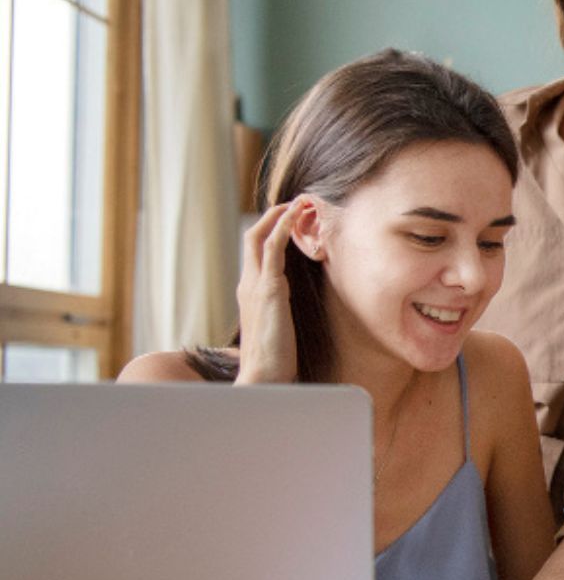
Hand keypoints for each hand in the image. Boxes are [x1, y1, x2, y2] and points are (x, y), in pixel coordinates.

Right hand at [233, 200, 302, 384]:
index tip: (288, 220)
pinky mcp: (268, 289)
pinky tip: (296, 214)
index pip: (254, 254)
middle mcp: (247, 284)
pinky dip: (283, 227)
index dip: (269, 233)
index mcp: (248, 294)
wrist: (263, 376)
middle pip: (252, 237)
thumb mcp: (276, 333)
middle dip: (272, 217)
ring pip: (259, 237)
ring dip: (279, 215)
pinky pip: (272, 247)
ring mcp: (255, 285)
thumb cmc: (273, 361)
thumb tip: (287, 316)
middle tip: (295, 203)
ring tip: (300, 202)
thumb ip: (278, 318)